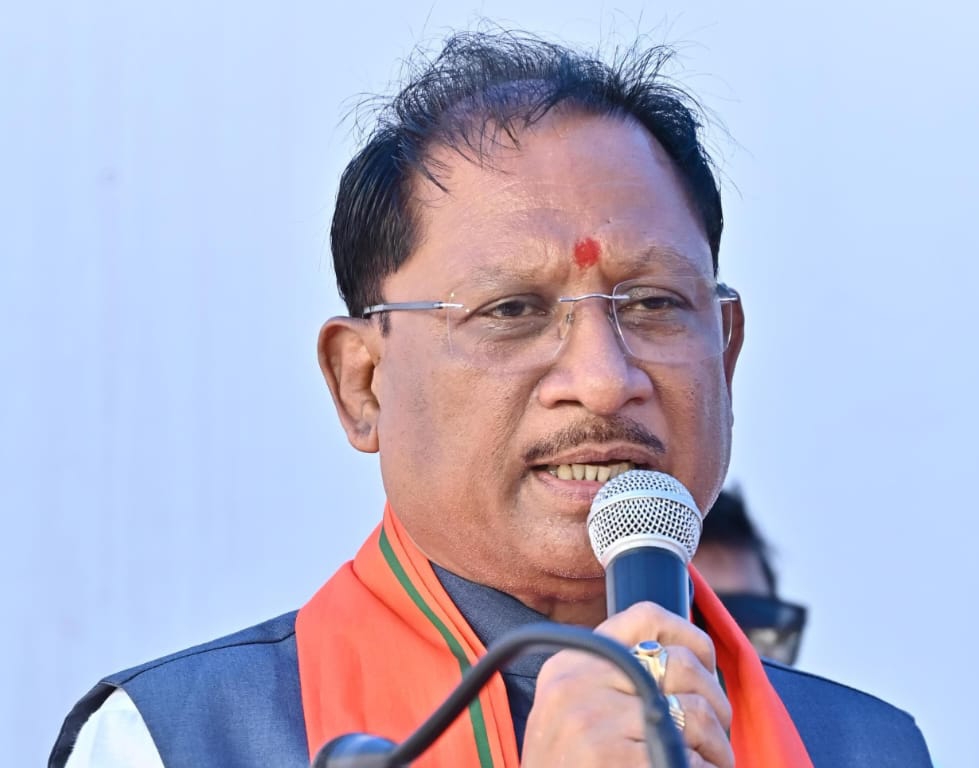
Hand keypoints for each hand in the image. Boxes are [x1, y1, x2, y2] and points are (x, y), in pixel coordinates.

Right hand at [521, 602, 732, 766]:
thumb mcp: (569, 711)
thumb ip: (611, 678)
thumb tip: (683, 657)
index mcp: (570, 664)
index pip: (644, 618)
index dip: (689, 636)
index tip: (704, 663)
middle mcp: (579, 684)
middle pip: (682, 664)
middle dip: (715, 701)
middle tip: (713, 732)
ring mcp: (596, 723)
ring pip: (698, 712)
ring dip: (717, 746)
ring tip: (707, 763)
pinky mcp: (619, 760)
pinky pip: (694, 757)